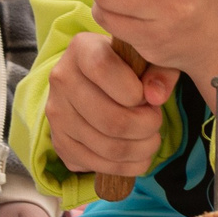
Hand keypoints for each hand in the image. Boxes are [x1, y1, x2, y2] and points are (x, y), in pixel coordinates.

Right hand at [46, 31, 177, 177]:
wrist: (96, 83)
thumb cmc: (129, 68)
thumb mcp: (150, 57)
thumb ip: (161, 70)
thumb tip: (156, 96)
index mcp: (81, 49)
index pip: (103, 69)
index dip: (134, 90)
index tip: (147, 97)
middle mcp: (61, 79)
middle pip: (110, 119)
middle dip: (146, 126)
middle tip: (156, 121)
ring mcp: (56, 114)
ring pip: (108, 146)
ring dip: (141, 149)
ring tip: (151, 139)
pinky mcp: (59, 142)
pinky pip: (97, 164)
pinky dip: (127, 166)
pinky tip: (139, 156)